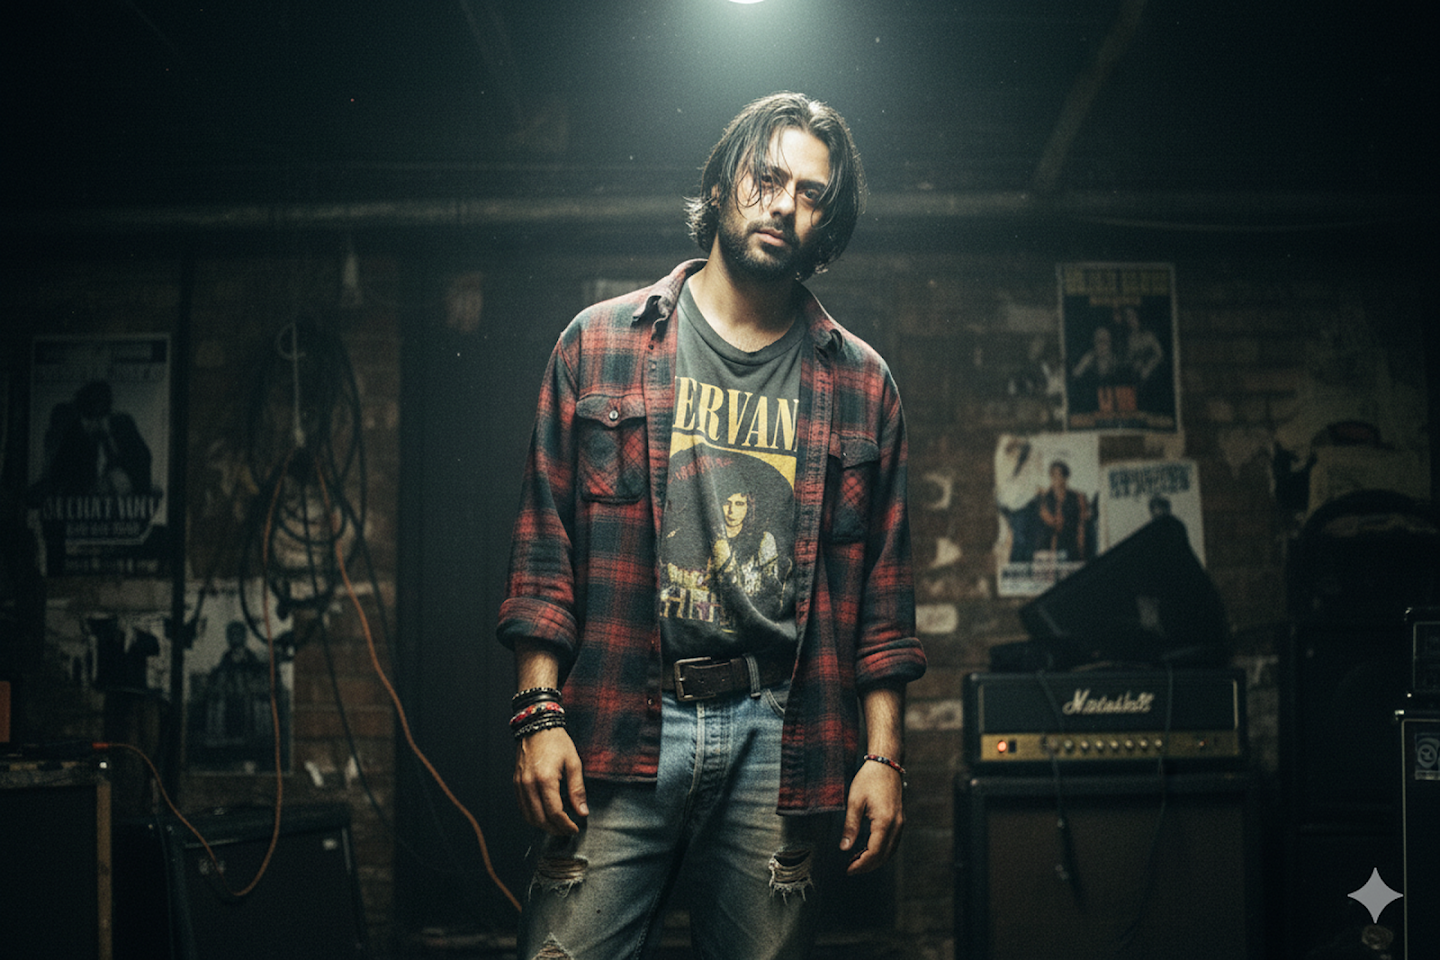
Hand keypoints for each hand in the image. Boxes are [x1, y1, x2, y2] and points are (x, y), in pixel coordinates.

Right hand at [514, 726, 588, 834]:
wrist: (536, 726)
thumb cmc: (556, 742)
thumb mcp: (574, 763)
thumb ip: (577, 790)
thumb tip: (582, 812)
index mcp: (545, 780)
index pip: (555, 813)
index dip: (566, 825)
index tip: (575, 828)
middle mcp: (529, 785)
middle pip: (541, 819)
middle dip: (556, 829)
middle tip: (568, 830)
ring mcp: (520, 785)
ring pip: (529, 817)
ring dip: (544, 826)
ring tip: (558, 825)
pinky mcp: (516, 784)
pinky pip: (523, 808)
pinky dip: (534, 816)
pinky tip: (546, 815)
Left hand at [839, 758, 903, 874]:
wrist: (886, 764)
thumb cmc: (869, 779)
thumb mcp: (854, 801)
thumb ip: (850, 826)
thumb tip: (844, 847)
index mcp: (884, 822)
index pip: (874, 853)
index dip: (861, 865)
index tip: (848, 869)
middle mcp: (896, 825)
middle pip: (883, 856)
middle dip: (867, 866)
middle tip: (850, 868)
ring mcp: (900, 823)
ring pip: (889, 852)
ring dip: (874, 860)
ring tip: (856, 861)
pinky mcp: (899, 821)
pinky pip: (892, 843)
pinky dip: (881, 851)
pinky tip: (867, 850)